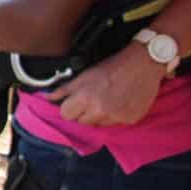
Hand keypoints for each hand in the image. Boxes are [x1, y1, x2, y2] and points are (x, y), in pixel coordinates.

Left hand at [44, 45, 165, 126]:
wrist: (142, 65)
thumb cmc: (113, 67)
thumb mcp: (85, 75)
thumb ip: (65, 89)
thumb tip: (48, 97)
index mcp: (86, 98)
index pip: (66, 114)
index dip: (69, 107)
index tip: (75, 102)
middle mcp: (100, 110)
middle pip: (82, 122)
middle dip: (84, 112)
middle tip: (94, 99)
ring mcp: (116, 117)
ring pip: (99, 124)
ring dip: (100, 116)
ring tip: (108, 99)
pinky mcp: (130, 120)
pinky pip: (116, 124)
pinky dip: (116, 116)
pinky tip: (120, 102)